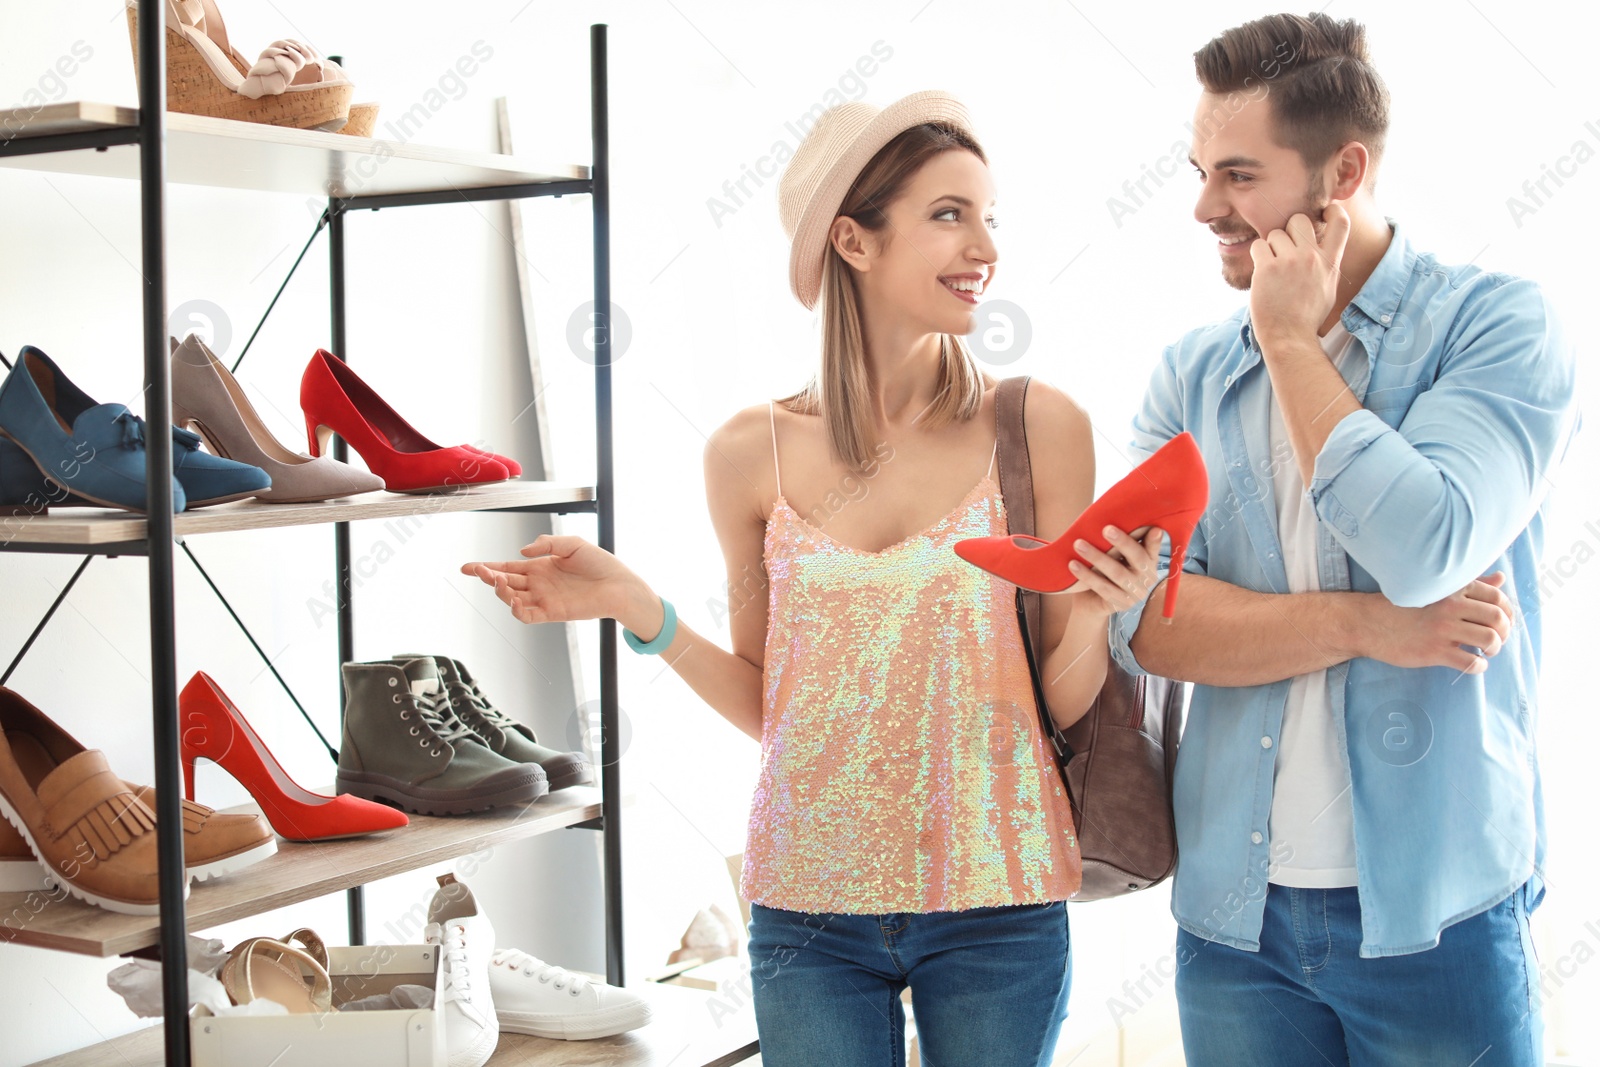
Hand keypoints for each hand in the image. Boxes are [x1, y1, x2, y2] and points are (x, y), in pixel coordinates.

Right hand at [461, 534, 646, 627]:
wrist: (619, 584)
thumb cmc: (600, 563)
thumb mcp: (572, 543)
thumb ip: (546, 543)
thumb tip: (522, 550)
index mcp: (539, 566)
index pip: (507, 566)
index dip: (486, 567)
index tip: (467, 566)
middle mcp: (538, 583)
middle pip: (504, 582)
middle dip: (488, 577)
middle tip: (477, 571)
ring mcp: (544, 599)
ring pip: (512, 599)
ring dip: (501, 592)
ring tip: (498, 582)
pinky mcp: (552, 612)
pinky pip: (528, 616)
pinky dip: (517, 610)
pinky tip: (514, 600)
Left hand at [1061, 525, 1165, 615]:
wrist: (1093, 602)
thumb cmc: (1106, 569)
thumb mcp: (1116, 555)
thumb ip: (1119, 540)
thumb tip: (1113, 513)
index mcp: (1149, 562)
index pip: (1154, 548)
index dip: (1155, 541)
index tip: (1153, 529)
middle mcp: (1147, 578)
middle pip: (1137, 558)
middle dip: (1122, 542)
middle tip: (1106, 529)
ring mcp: (1135, 593)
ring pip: (1117, 573)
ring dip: (1097, 557)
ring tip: (1079, 544)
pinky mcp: (1120, 604)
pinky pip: (1102, 588)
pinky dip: (1086, 575)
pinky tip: (1073, 565)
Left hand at [1248, 202, 1351, 349]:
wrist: (1289, 337)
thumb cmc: (1307, 316)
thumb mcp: (1328, 287)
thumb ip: (1326, 263)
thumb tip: (1321, 244)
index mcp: (1330, 262)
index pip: (1341, 222)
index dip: (1332, 210)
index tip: (1323, 212)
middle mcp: (1312, 258)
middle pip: (1299, 219)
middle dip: (1289, 229)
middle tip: (1285, 248)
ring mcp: (1290, 262)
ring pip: (1275, 234)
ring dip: (1271, 247)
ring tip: (1273, 269)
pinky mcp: (1267, 269)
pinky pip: (1258, 246)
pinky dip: (1258, 255)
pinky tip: (1262, 272)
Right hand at [1361, 572, 1514, 674]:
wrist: (1368, 623)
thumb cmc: (1402, 606)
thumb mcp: (1435, 589)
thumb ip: (1470, 584)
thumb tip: (1501, 579)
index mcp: (1452, 588)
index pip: (1497, 597)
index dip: (1507, 611)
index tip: (1502, 622)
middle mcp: (1450, 605)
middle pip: (1497, 619)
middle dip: (1505, 633)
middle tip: (1496, 640)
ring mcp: (1442, 629)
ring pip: (1489, 640)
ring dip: (1495, 648)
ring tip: (1486, 651)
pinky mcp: (1435, 651)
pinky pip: (1471, 662)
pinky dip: (1480, 666)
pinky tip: (1474, 664)